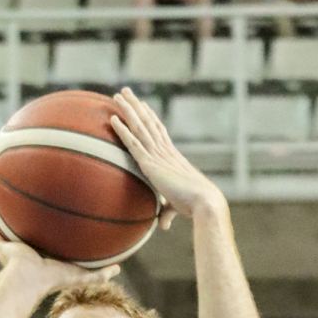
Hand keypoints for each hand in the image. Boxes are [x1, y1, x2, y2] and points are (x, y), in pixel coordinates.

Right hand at [0, 210, 117, 288]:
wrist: (29, 281)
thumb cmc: (53, 280)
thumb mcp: (79, 274)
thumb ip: (98, 273)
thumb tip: (119, 269)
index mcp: (45, 258)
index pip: (50, 244)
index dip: (53, 235)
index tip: (57, 221)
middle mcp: (28, 253)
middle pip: (29, 235)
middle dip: (30, 224)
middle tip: (33, 208)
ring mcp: (14, 250)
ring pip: (10, 231)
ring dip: (8, 219)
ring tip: (7, 203)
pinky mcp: (3, 248)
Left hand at [108, 88, 219, 225]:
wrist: (204, 202)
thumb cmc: (194, 207)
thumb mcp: (176, 207)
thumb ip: (167, 212)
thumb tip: (162, 225)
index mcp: (172, 157)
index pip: (159, 132)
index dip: (150, 118)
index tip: (143, 105)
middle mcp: (165, 151)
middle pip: (147, 122)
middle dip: (136, 106)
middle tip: (126, 92)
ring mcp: (158, 155)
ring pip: (139, 126)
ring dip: (128, 110)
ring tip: (117, 95)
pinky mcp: (151, 164)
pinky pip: (133, 143)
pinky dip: (122, 130)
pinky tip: (113, 118)